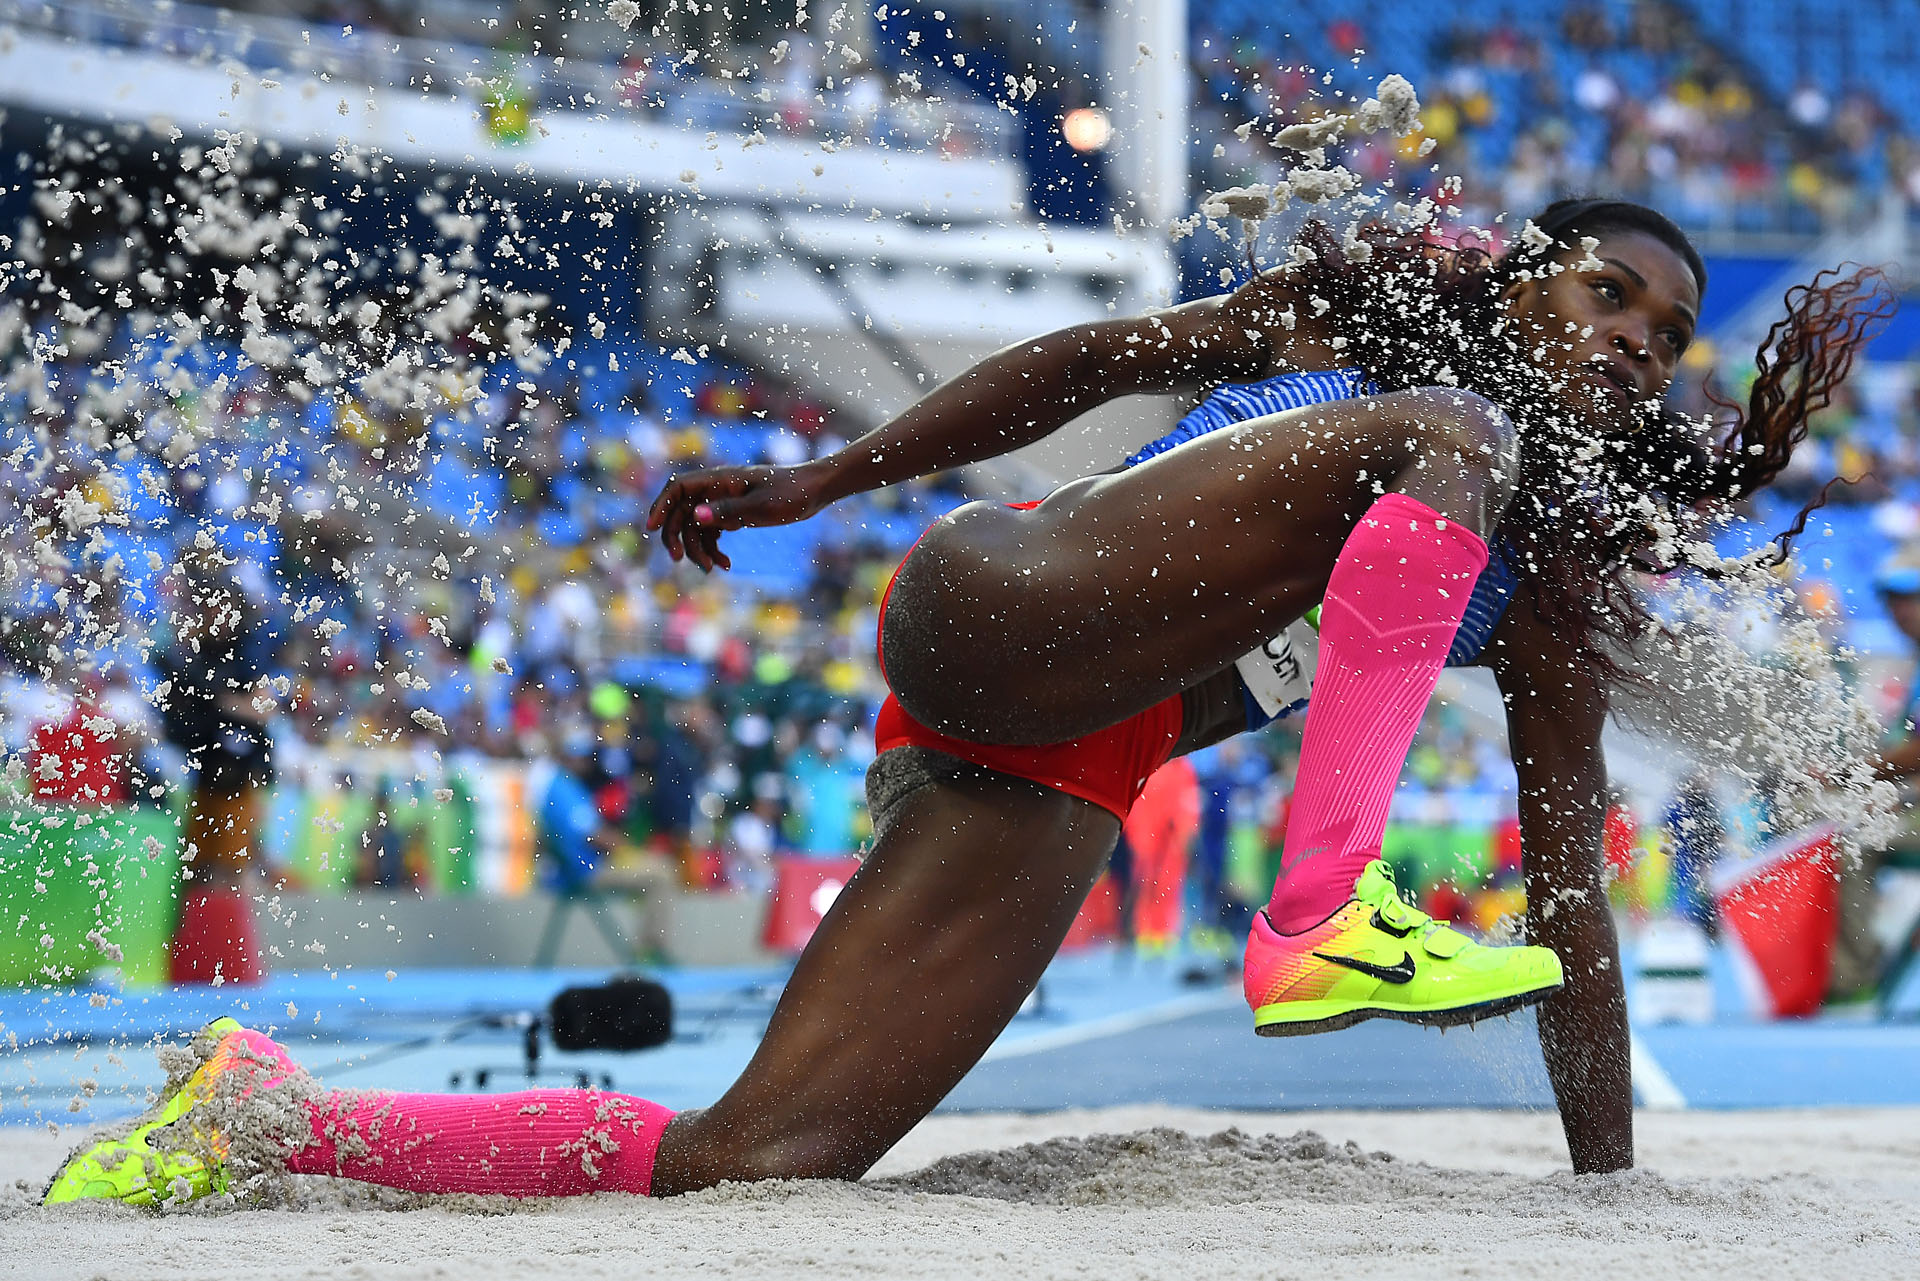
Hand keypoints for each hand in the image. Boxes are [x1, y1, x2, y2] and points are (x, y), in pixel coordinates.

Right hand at [646, 462, 831, 571]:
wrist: (815, 491)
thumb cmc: (791, 493)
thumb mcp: (761, 506)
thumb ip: (728, 511)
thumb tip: (695, 516)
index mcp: (719, 479)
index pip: (678, 488)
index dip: (660, 506)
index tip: (650, 528)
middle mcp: (716, 489)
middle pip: (682, 512)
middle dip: (678, 536)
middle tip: (680, 560)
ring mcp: (723, 502)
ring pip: (696, 527)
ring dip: (699, 549)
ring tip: (713, 569)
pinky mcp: (733, 514)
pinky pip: (712, 533)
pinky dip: (714, 549)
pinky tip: (725, 565)